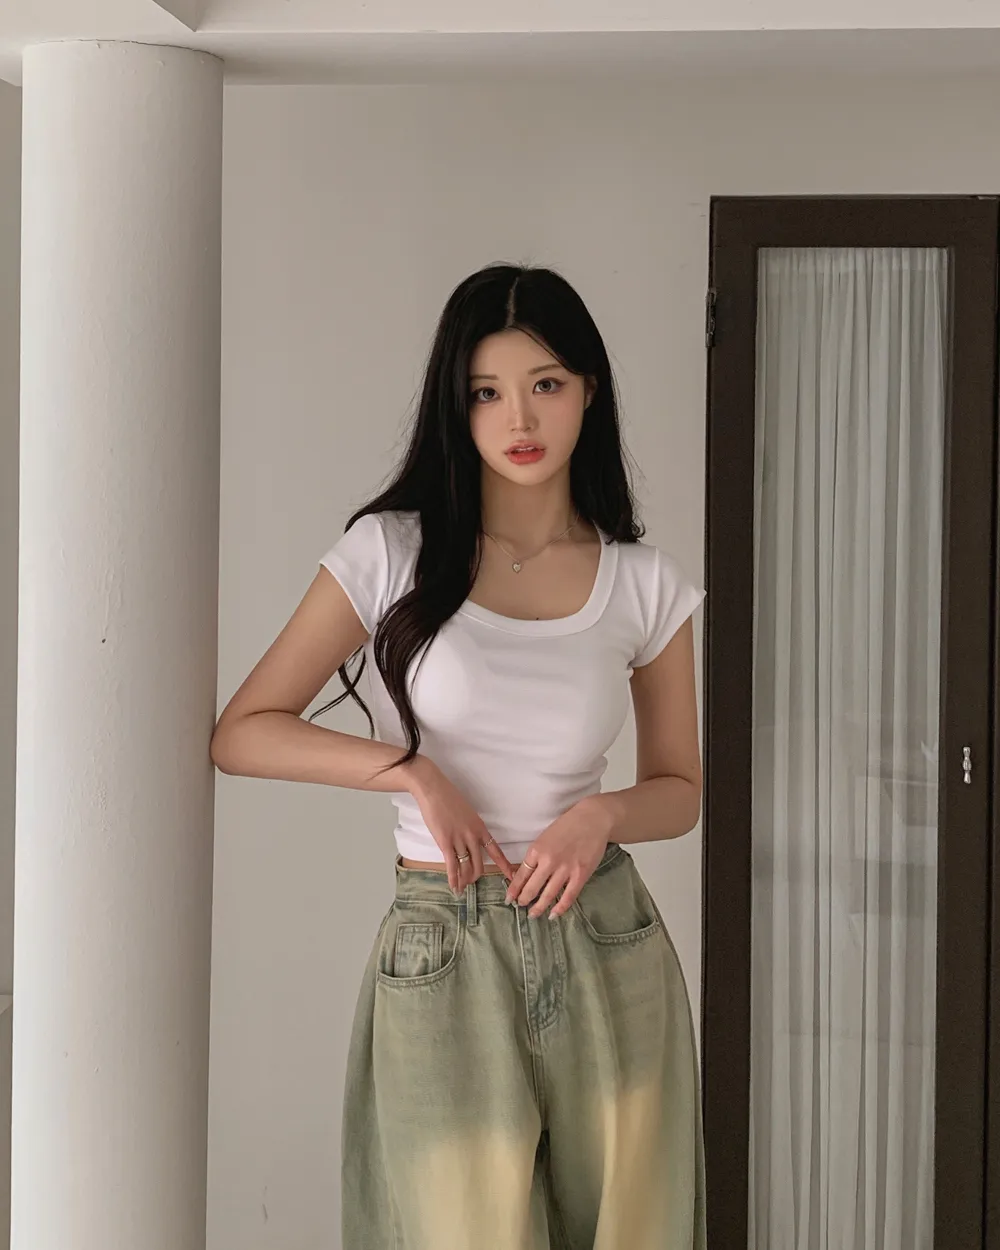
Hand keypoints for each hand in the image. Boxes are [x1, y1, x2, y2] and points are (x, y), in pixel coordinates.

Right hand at [406, 758, 514, 892]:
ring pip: (466, 867)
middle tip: (471, 883)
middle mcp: (473, 836)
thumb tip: (468, 842)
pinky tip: (454, 887)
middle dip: (475, 876)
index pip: (496, 851)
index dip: (504, 865)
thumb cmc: (448, 799)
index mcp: (480, 828)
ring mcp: (460, 839)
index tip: (512, 876)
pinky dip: (453, 878)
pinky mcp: (446, 842)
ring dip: (464, 880)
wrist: (434, 790)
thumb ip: (470, 829)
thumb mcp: (467, 814)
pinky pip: (452, 865)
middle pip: (479, 864)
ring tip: (461, 888)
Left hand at [505, 795, 613, 918]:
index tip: (509, 898)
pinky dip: (560, 908)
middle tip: (520, 907)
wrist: (592, 819)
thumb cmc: (567, 825)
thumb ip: (536, 855)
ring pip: (548, 895)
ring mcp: (565, 869)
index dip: (514, 889)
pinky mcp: (581, 875)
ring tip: (533, 915)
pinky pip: (568, 897)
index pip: (521, 875)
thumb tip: (525, 873)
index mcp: (536, 850)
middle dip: (524, 900)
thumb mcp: (545, 837)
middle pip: (532, 888)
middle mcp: (548, 861)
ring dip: (538, 907)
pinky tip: (553, 914)